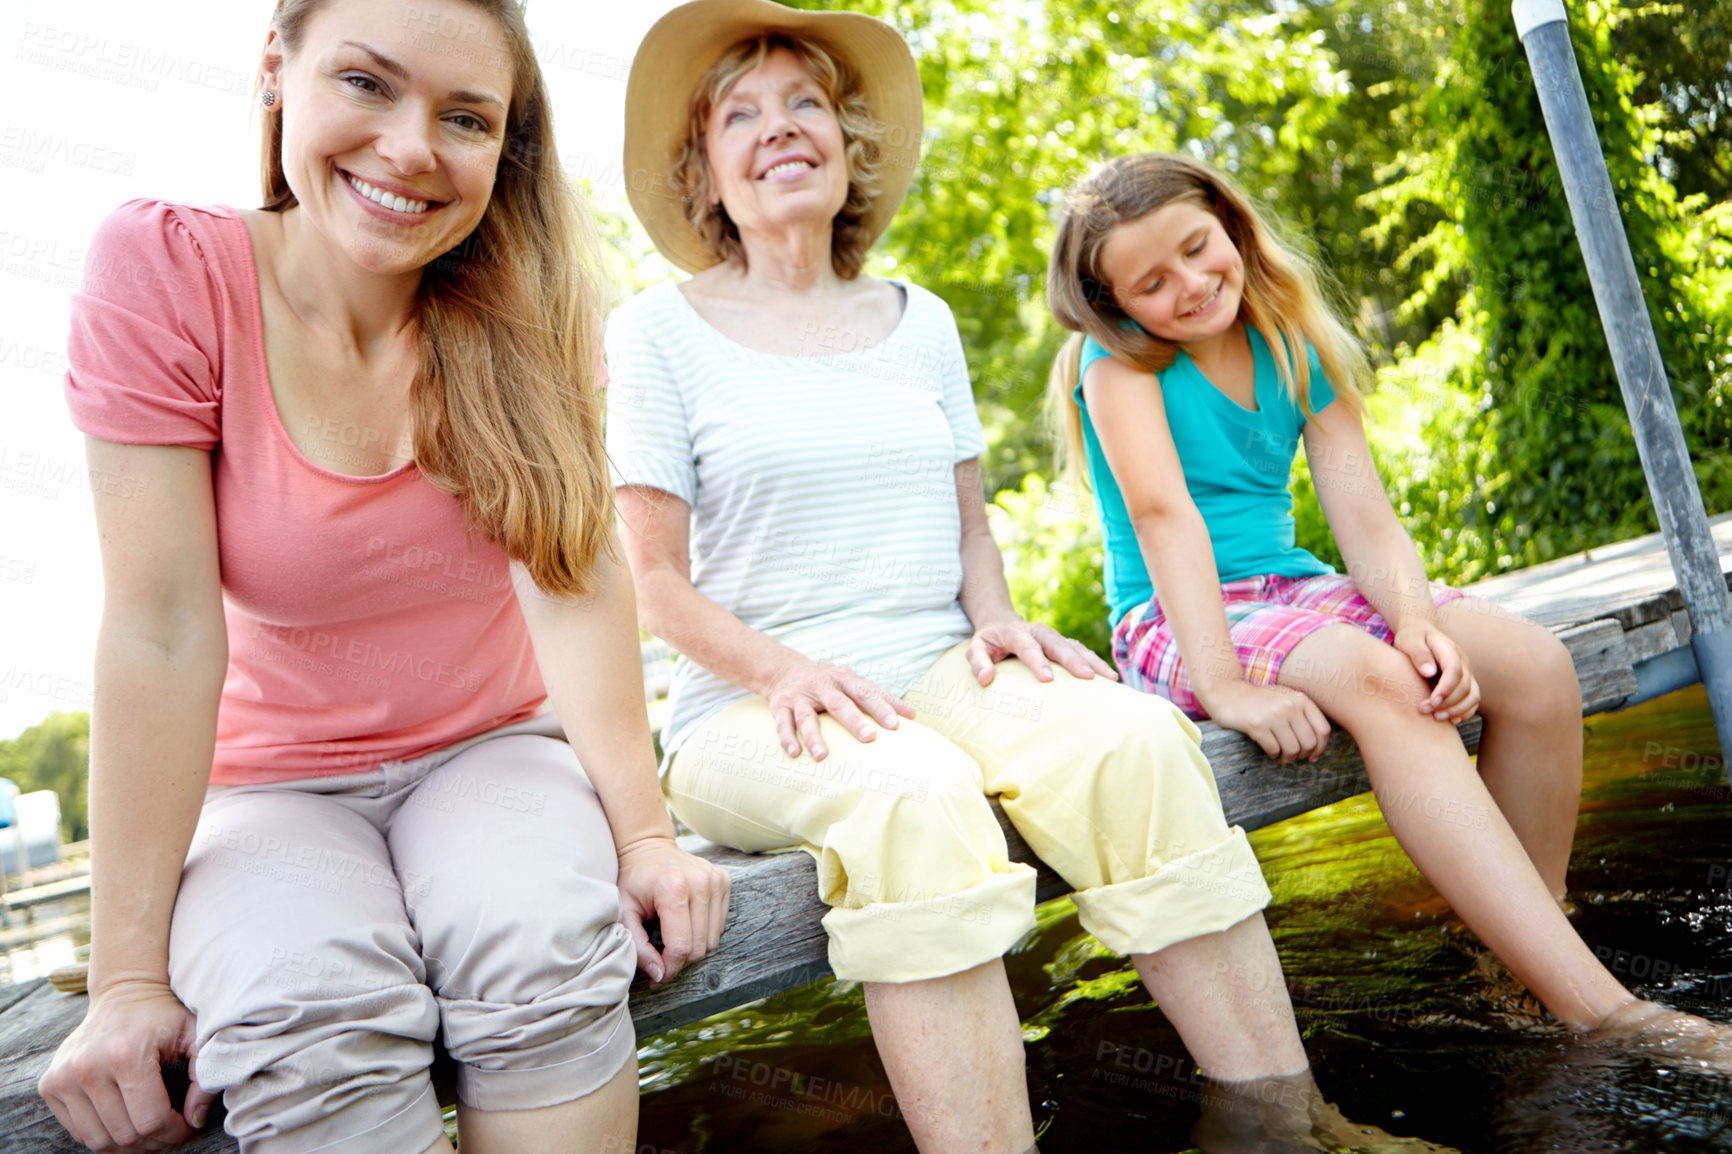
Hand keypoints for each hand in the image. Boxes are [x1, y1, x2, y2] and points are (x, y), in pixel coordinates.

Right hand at [39, 978, 218, 1152]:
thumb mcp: (195, 1036)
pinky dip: (104, 1135)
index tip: (188, 1124)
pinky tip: (126, 1120)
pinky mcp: (49, 1085)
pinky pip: (79, 1132)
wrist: (125, 992)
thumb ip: (203, 1077)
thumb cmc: (164, 1016)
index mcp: (125, 1054)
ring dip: (129, 1145)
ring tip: (150, 1129)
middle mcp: (88, 1067)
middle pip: (125, 1134)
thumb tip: (195, 1119)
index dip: (175, 1132)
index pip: (150, 1120)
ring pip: (99, 1140)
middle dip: (156, 1140)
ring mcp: (63, 1077)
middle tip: (172, 1129)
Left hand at [617, 835, 731, 986]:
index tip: (656, 976)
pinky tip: (686, 923)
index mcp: (673, 888)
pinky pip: (720, 924)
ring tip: (673, 940)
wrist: (649, 847)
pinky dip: (704, 933)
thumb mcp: (625, 913)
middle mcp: (700, 882)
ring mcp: (716, 880)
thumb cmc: (634, 881)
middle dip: (680, 961)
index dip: (669, 968)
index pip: (681, 946)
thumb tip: (658, 976)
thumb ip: (638, 947)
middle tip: (662, 959)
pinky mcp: (724, 880)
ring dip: (693, 948)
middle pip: (699, 946)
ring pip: (713, 939)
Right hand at [762, 657, 914, 760]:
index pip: (866, 693)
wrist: (783, 669)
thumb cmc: (829, 681)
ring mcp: (800, 696)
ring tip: (822, 756)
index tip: (897, 725)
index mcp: (844, 680)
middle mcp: (822, 686)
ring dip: (814, 736)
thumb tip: (913, 715)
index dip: (881, 707)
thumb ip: (881, 697)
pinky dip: (786, 738)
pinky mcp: (780, 706)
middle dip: (854, 721)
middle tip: (869, 738)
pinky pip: (783, 723)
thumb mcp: (853, 682)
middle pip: (839, 703)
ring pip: (807, 717)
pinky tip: (794, 753)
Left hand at [966, 615, 1118, 686]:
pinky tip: (1109, 677)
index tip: (1048, 679)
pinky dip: (1096, 662)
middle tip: (1088, 677)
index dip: (1038, 661)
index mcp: (1017, 633)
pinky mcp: (1063, 643)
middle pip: (1058, 644)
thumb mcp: (976, 648)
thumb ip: (978, 663)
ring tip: (1110, 678)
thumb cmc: (989, 641)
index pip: (1028, 646)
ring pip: (1075, 646)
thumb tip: (986, 679)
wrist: (1001, 623)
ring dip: (1093, 661)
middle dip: (1074, 660)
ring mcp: (1054, 637)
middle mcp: (1039, 632)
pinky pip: (1082, 651)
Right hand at [1200, 680, 1331, 762]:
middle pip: (1309, 743)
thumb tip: (1317, 746)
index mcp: (1300, 699)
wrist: (1226, 691)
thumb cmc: (1258, 700)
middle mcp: (1289, 705)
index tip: (1312, 756)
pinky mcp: (1256, 725)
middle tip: (1292, 757)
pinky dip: (1272, 754)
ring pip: (1292, 749)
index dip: (1321, 748)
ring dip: (1287, 758)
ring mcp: (1273, 715)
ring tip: (1280, 757)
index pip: (1323, 730)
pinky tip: (1268, 750)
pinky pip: (1273, 749)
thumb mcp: (1285, 699)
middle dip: (1302, 756)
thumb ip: (1303, 715)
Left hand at [1391, 623, 1479, 722]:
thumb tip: (1429, 672)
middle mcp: (1462, 661)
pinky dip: (1465, 712)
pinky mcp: (1466, 682)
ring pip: (1473, 695)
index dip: (1445, 689)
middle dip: (1446, 703)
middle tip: (1424, 710)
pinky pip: (1473, 700)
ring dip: (1457, 710)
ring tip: (1437, 718)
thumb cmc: (1412, 638)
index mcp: (1448, 648)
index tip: (1431, 701)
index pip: (1454, 670)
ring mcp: (1467, 672)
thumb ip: (1418, 654)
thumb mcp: (1409, 641)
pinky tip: (1451, 720)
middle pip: (1464, 686)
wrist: (1421, 634)